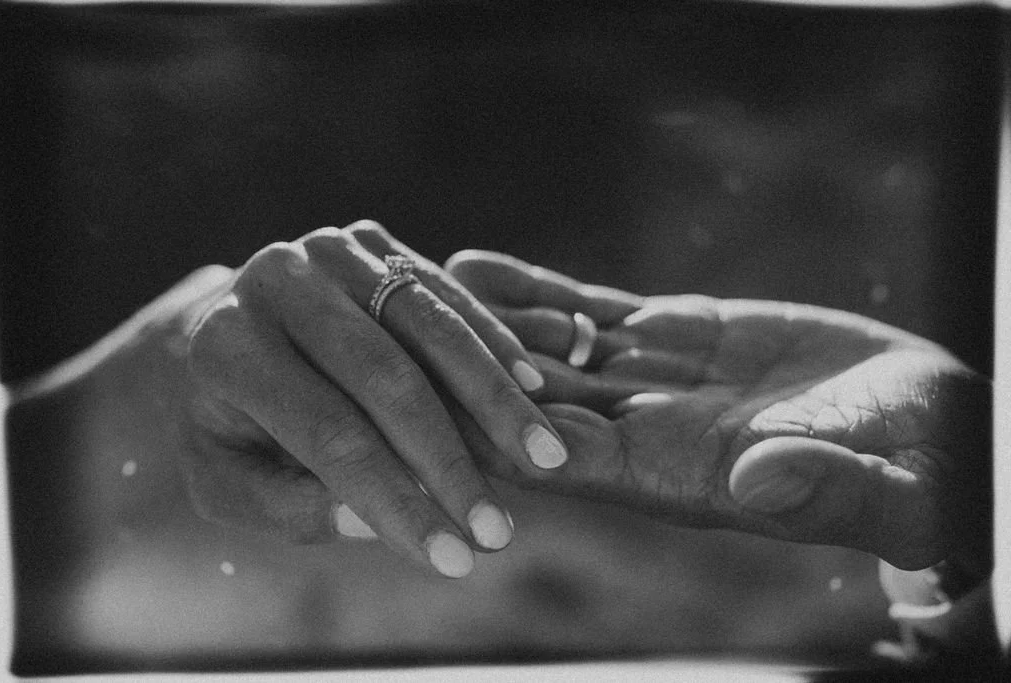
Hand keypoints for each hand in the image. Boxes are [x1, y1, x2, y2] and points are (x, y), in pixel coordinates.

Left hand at [111, 222, 568, 578]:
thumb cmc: (226, 428)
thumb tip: (374, 522)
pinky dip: (493, 344)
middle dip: (453, 460)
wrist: (222, 337)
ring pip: (430, 326)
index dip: (398, 501)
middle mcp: (275, 281)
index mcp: (225, 346)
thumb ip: (292, 507)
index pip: (329, 433)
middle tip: (502, 530)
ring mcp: (328, 251)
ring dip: (494, 399)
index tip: (453, 561)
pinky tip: (534, 392)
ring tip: (545, 460)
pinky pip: (447, 293)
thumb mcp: (228, 483)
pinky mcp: (371, 242)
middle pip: (387, 377)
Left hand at [447, 251, 990, 569]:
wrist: (923, 423)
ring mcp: (654, 378)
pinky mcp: (675, 333)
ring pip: (547, 349)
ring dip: (478, 320)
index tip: (417, 406)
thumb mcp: (881, 483)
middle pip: (530, 400)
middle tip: (379, 337)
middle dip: (457, 370)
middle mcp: (647, 429)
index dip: (491, 433)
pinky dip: (535, 287)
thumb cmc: (911, 468)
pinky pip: (589, 310)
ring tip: (404, 284)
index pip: (563, 457)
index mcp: (679, 474)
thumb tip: (764, 477)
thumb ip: (822, 484)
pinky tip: (475, 262)